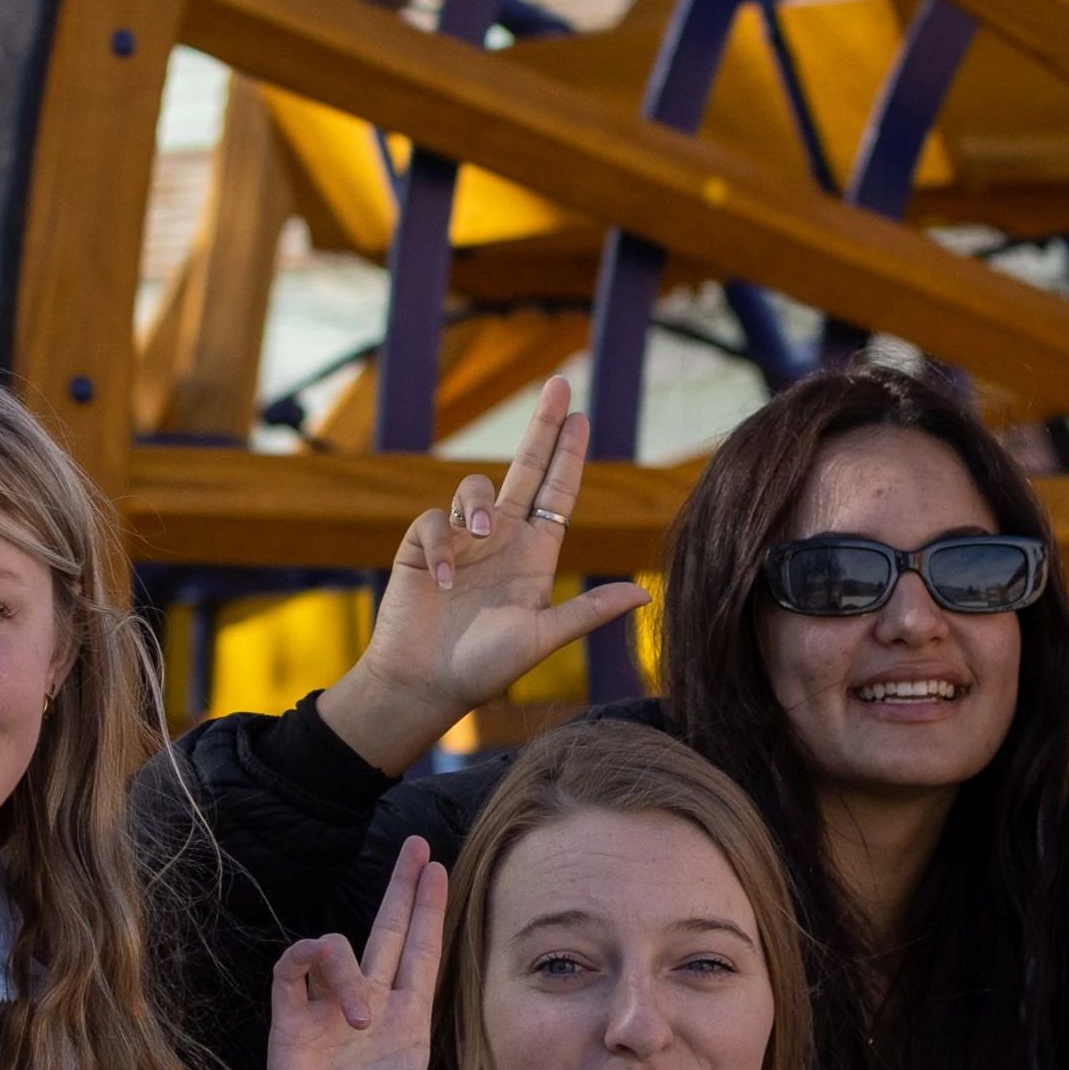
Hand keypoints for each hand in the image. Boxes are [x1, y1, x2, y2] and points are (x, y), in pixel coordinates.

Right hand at [257, 839, 534, 1069]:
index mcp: (405, 1026)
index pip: (421, 954)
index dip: (428, 911)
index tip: (437, 868)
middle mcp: (369, 1009)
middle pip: (387, 931)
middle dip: (402, 888)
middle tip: (417, 844)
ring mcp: (327, 1012)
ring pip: (340, 948)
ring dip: (352, 968)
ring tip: (362, 1018)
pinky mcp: (291, 1023)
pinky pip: (295, 967)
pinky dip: (311, 963)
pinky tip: (330, 991)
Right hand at [319, 376, 645, 770]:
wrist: (424, 685)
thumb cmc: (484, 668)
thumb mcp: (543, 638)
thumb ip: (589, 612)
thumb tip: (645, 593)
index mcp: (534, 555)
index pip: (557, 493)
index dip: (570, 456)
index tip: (582, 416)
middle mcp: (501, 539)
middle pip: (524, 468)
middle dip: (541, 427)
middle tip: (559, 384)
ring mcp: (461, 542)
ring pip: (473, 490)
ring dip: (477, 505)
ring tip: (478, 537)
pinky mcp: (422, 549)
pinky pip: (433, 522)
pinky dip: (440, 546)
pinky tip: (442, 580)